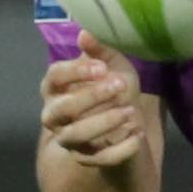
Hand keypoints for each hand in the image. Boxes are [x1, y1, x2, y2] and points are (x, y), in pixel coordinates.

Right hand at [37, 49, 156, 173]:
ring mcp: (68, 139)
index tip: (101, 68)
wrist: (126, 118)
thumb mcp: (111, 64)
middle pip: (62, 109)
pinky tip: (138, 134)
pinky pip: (99, 158)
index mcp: (55, 88)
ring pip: (76, 135)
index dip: (75, 72)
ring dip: (104, 123)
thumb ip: (98, 50)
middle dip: (91, 97)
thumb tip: (85, 33)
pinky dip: (120, 148)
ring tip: (130, 111)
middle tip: (119, 86)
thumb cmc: (112, 84)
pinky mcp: (85, 158)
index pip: (54, 78)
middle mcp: (54, 115)